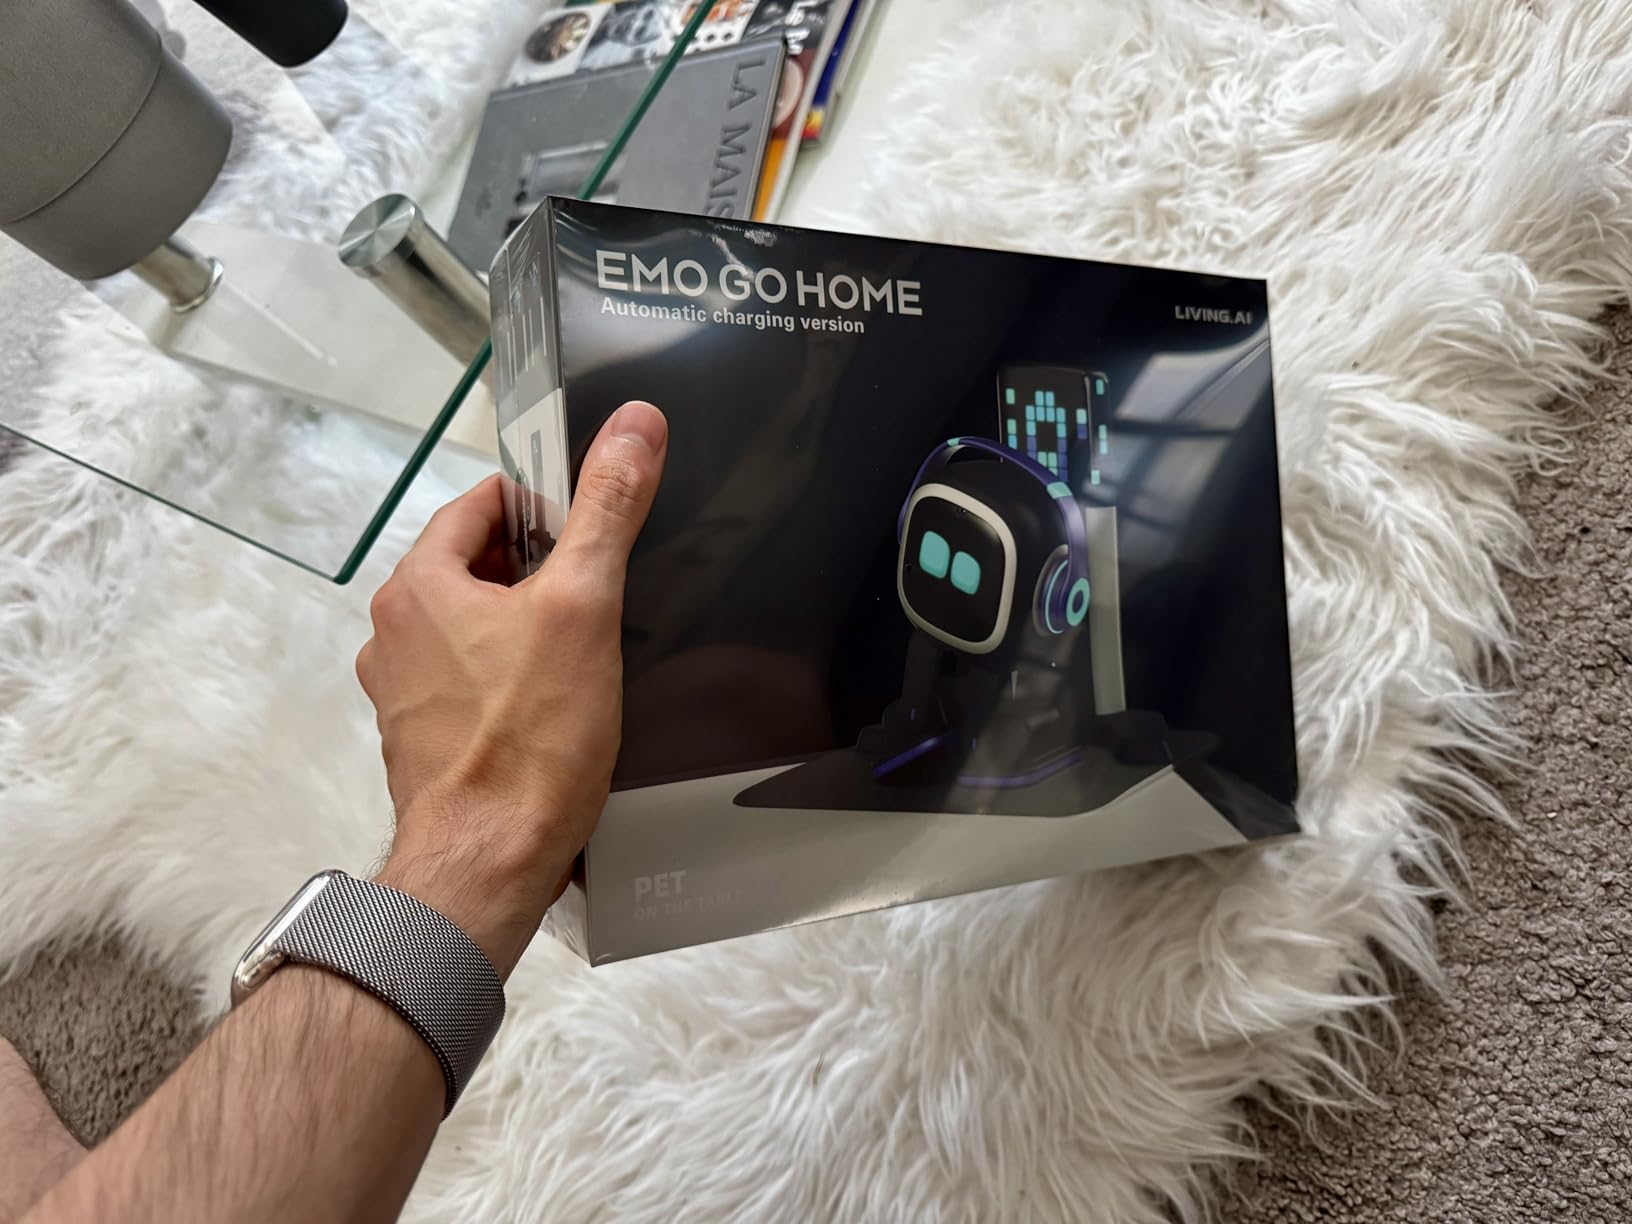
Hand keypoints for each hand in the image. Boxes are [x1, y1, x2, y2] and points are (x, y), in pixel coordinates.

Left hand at [355, 401, 667, 975]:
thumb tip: (637, 421)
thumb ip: (608, 509)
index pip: (484, 506)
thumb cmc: (533, 733)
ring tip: (586, 656)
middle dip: (540, 572)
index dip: (546, 509)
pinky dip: (508, 681)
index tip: (596, 536)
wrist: (488, 862)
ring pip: (473, 629)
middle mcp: (393, 632)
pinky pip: (468, 684)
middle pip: (478, 566)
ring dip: (523, 628)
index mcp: (417, 584)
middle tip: (602, 598)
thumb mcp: (584, 605)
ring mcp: (400, 692)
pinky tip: (555, 709)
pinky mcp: (419, 742)